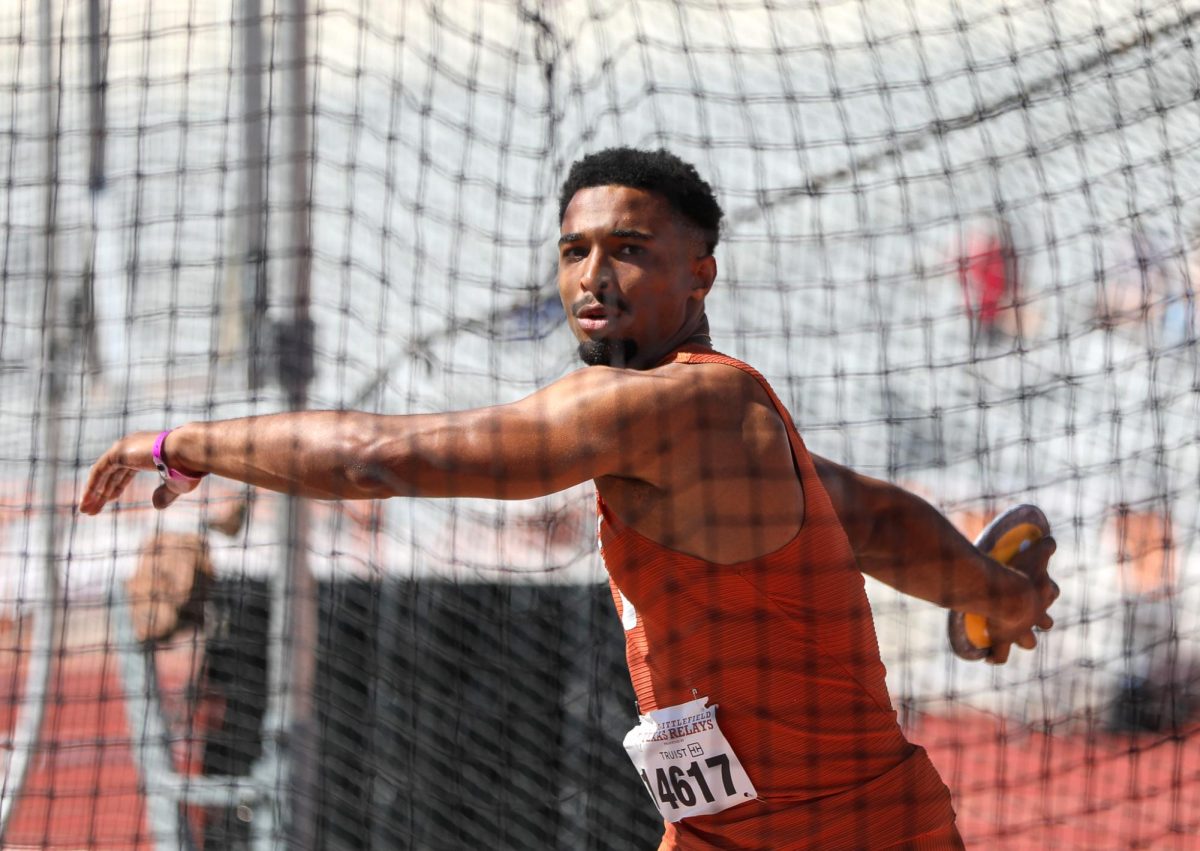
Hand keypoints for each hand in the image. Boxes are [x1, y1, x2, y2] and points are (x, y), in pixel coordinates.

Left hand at [79, 431, 201, 514]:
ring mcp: (125, 448)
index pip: (125, 471)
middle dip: (102, 492)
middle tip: (92, 509)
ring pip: (102, 473)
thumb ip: (164, 494)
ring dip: (93, 492)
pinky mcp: (119, 451)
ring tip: (86, 511)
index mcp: (147, 452)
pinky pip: (99, 471)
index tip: (110, 500)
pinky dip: (92, 486)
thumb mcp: (175, 485)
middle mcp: (133, 447)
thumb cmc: (187, 467)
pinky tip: (87, 501)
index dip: (116, 487)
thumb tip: (155, 505)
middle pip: (111, 473)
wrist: (188, 452)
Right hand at [982, 536, 1059, 663]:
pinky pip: (1000, 655)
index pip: (1051, 592)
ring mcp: (1021, 632)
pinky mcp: (1004, 642)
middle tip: (1029, 616)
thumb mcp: (1036, 554)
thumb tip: (1051, 538)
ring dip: (1022, 640)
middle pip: (1045, 622)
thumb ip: (1045, 546)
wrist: (1009, 597)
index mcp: (1044, 594)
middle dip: (1041, 620)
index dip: (1046, 591)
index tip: (1041, 587)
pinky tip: (989, 657)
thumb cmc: (1022, 573)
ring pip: (1028, 642)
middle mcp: (1037, 617)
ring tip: (1011, 638)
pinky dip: (995, 656)